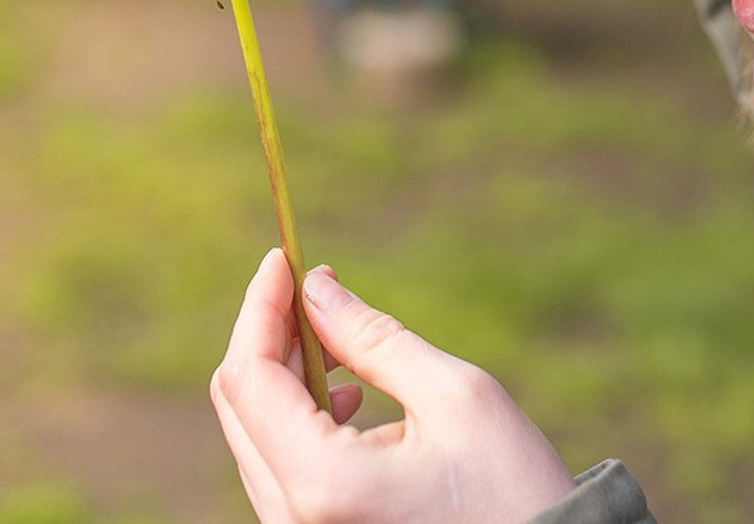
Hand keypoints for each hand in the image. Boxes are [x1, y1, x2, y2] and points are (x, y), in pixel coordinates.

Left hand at [212, 249, 576, 522]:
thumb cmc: (512, 491)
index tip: (283, 257)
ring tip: (338, 335)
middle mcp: (293, 520)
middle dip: (269, 333)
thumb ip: (374, 338)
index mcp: (323, 483)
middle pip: (241, 405)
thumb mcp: (454, 396)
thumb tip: (318, 288)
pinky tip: (348, 390)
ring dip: (286, 370)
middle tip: (311, 285)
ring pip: (256, 434)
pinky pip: (280, 465)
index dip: (260, 307)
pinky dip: (299, 413)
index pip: (250, 378)